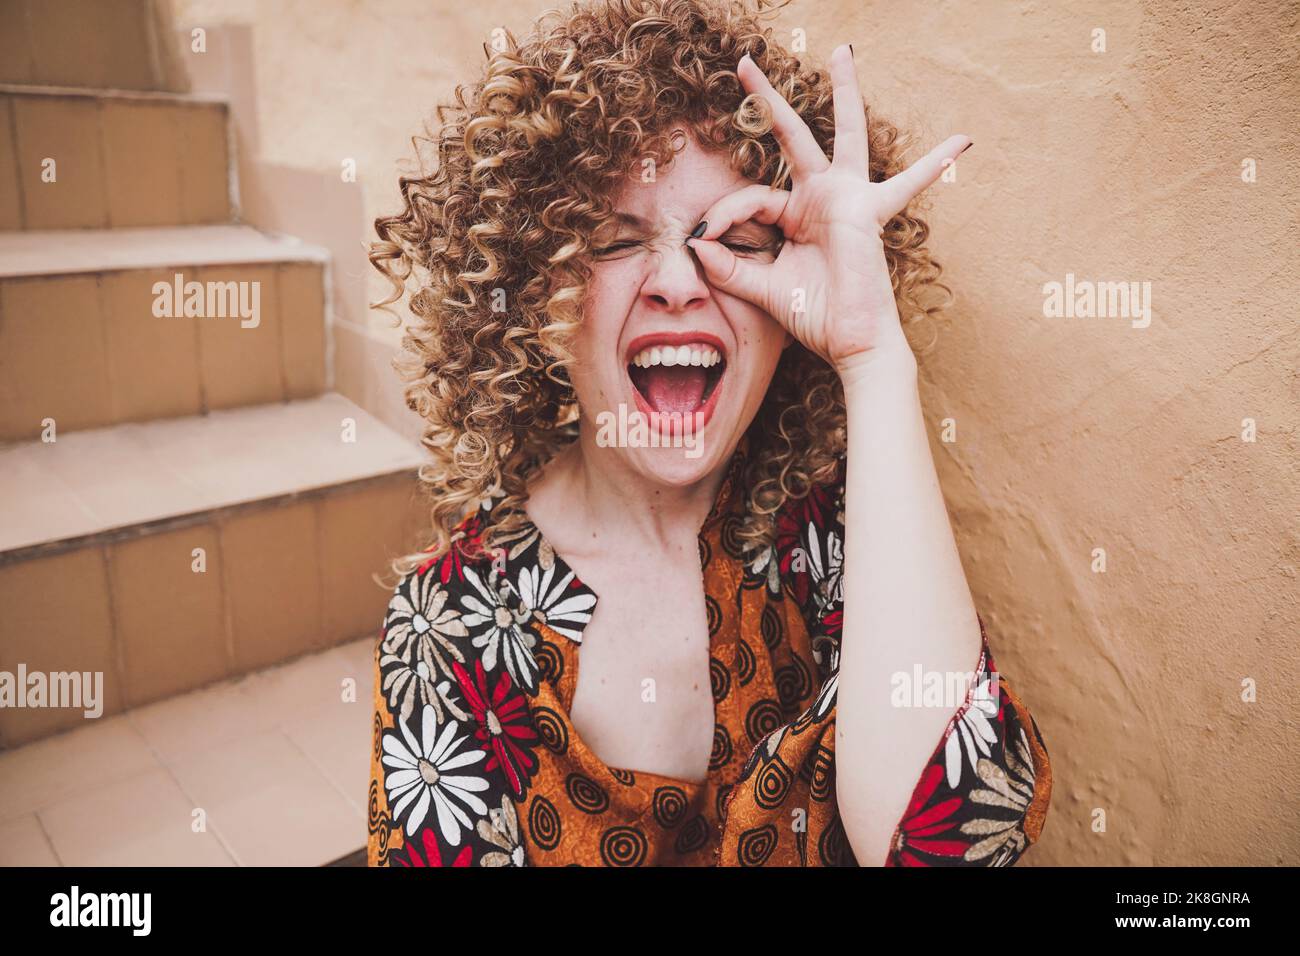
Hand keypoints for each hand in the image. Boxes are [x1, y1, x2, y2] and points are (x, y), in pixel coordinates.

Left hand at [686, 45, 969, 378]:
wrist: (848, 343)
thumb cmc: (814, 315)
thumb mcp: (761, 287)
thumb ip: (730, 266)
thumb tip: (695, 244)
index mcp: (796, 215)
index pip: (753, 197)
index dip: (725, 215)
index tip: (704, 238)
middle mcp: (821, 198)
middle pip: (794, 139)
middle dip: (769, 101)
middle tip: (743, 62)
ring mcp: (847, 200)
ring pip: (844, 135)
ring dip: (845, 91)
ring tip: (842, 51)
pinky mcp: (866, 212)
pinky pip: (906, 185)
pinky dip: (934, 166)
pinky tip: (962, 142)